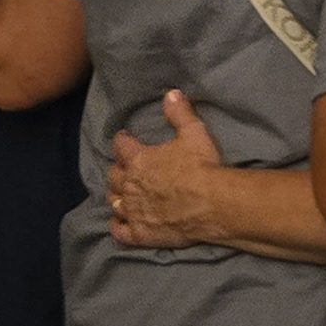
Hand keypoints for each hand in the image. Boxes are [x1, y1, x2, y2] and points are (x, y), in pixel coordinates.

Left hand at [108, 90, 228, 248]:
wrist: (212, 203)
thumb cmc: (202, 166)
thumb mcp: (194, 132)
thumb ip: (180, 112)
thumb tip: (171, 93)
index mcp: (139, 159)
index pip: (121, 146)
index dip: (123, 140)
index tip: (125, 138)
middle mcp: (130, 185)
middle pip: (113, 176)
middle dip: (118, 170)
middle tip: (125, 168)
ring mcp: (133, 211)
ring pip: (114, 202)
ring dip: (117, 196)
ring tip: (122, 194)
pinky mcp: (140, 233)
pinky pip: (120, 231)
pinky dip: (118, 226)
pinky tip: (120, 223)